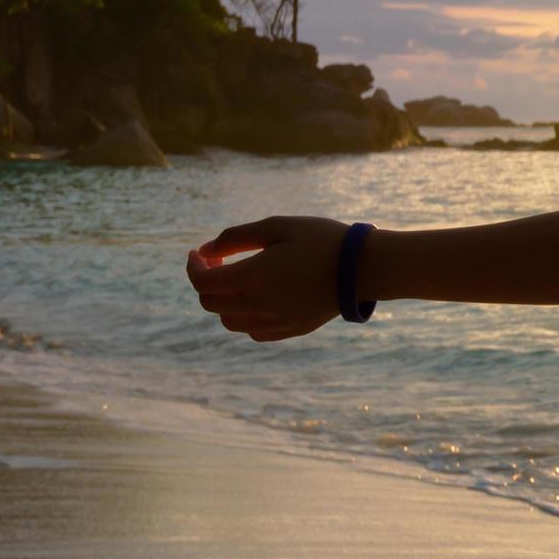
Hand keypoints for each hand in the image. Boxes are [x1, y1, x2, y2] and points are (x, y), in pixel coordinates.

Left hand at [186, 215, 349, 343]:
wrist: (365, 268)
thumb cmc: (322, 240)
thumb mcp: (277, 226)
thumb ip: (236, 237)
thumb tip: (207, 250)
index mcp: (252, 277)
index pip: (202, 282)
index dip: (194, 267)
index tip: (199, 253)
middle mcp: (259, 305)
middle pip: (211, 303)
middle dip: (206, 283)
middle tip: (218, 264)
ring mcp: (275, 321)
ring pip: (229, 322)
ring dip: (224, 302)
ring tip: (238, 282)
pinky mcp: (291, 330)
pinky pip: (253, 331)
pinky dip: (245, 318)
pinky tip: (258, 299)